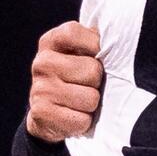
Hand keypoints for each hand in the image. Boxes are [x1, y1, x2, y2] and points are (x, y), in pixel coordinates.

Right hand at [26, 21, 102, 140]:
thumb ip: (94, 42)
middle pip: (92, 70)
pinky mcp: (42, 114)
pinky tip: (73, 117)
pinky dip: (83, 122)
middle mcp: (42, 63)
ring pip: (90, 98)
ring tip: (80, 103)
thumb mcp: (82, 54)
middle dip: (96, 82)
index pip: (74, 33)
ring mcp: (40, 89)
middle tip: (86, 86)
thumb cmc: (75, 80)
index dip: (93, 45)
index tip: (96, 57)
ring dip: (91, 105)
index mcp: (50, 42)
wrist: (49, 116)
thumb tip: (116, 37)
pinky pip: (82, 120)